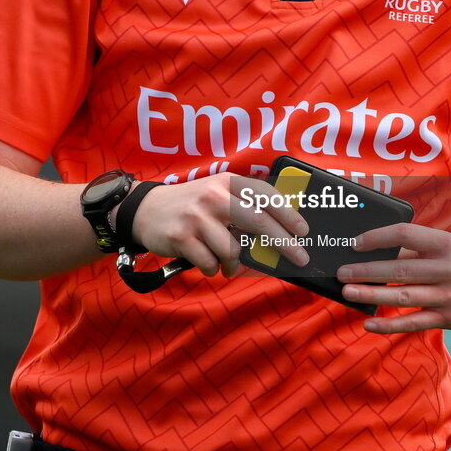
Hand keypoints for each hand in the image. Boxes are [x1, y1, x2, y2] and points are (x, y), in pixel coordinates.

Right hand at [131, 173, 309, 278]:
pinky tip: (206, 262)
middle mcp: (213, 195)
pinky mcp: (182, 236)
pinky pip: (210, 263)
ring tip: (226, 262)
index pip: (264, 194)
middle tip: (299, 257)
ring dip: (234, 263)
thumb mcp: (216, 194)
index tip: (304, 230)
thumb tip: (279, 234)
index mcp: (227, 182)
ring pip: (233, 249)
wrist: (146, 210)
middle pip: (258, 222)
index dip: (288, 212)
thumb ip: (243, 207)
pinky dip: (212, 269)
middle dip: (283, 242)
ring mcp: (197, 216)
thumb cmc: (192, 206)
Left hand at [336, 223, 450, 333]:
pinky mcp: (449, 319)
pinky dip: (388, 325)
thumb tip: (368, 254)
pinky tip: (368, 323)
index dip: (378, 237)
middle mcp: (449, 269)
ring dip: (372, 296)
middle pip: (401, 270)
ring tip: (348, 293)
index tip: (355, 244)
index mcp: (444, 244)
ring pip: (404, 297)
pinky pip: (413, 323)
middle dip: (368, 272)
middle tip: (342, 273)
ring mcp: (450, 296)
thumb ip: (411, 249)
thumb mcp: (441, 246)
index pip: (406, 235)